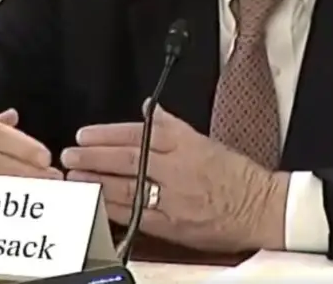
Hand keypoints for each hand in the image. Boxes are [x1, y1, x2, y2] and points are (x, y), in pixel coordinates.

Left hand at [61, 103, 287, 252]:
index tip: (86, 133)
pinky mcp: (174, 224)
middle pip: (128, 158)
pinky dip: (115, 207)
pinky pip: (138, 213)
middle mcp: (178, 168)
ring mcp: (175, 198)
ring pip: (128, 185)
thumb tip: (147, 109)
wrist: (263, 207)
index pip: (140, 134)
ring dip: (98, 179)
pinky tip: (97, 201)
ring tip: (75, 174)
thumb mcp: (206, 140)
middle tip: (70, 152)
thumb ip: (172, 126)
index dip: (108, 133)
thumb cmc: (238, 175)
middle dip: (95, 155)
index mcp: (187, 144)